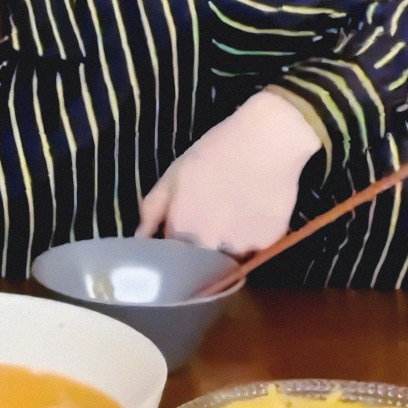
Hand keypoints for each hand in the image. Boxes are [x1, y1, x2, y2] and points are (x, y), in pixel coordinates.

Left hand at [136, 89, 322, 254]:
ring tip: (232, 219)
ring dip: (226, 248)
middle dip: (200, 252)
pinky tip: (253, 216)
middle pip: (200, 265)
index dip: (174, 250)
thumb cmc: (213, 154)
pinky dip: (251, 240)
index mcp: (181, 232)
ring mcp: (241, 250)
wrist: (266, 142)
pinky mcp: (268, 245)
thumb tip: (140, 238)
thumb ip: (152, 211)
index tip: (180, 237)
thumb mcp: (172, 177)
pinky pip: (255, 251)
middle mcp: (209, 249)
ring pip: (228, 260)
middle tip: (210, 223)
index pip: (170, 260)